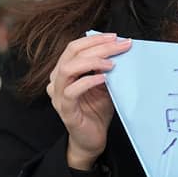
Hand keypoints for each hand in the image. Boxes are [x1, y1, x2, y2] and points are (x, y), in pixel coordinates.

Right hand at [46, 33, 131, 169]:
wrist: (92, 139)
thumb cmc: (97, 111)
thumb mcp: (105, 85)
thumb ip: (106, 69)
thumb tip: (118, 49)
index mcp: (64, 72)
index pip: (74, 47)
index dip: (94, 40)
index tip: (116, 37)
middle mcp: (57, 81)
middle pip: (72, 54)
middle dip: (98, 46)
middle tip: (120, 46)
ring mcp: (58, 96)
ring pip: (67, 69)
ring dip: (92, 61)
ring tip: (111, 63)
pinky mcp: (65, 110)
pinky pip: (71, 91)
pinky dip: (88, 81)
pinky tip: (103, 78)